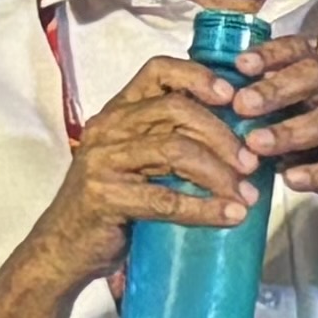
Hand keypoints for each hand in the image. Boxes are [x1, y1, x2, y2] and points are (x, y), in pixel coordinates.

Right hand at [20, 53, 259, 273]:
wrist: (65, 246)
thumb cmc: (115, 204)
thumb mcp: (141, 162)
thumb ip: (174, 141)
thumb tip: (243, 144)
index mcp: (119, 112)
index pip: (158, 71)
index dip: (198, 76)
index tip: (232, 96)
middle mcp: (109, 127)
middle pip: (176, 109)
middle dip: (223, 135)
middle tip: (252, 162)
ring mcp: (103, 160)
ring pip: (175, 150)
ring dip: (220, 173)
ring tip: (247, 195)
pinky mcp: (104, 195)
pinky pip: (165, 198)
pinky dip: (205, 208)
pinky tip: (230, 216)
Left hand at [232, 36, 317, 289]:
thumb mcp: (300, 123)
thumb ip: (271, 112)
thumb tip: (216, 101)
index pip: (304, 52)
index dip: (273, 53)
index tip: (240, 64)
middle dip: (276, 88)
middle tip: (241, 103)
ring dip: (289, 131)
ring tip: (256, 143)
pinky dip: (317, 173)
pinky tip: (291, 179)